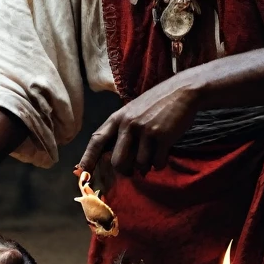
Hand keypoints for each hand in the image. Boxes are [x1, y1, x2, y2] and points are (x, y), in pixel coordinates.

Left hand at [78, 73, 201, 176]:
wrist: (181, 91)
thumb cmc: (155, 104)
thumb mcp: (132, 112)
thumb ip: (121, 130)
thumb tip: (112, 159)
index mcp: (117, 118)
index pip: (97, 141)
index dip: (88, 158)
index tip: (82, 172)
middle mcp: (127, 124)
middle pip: (117, 161)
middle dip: (124, 171)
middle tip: (131, 172)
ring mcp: (144, 130)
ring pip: (139, 164)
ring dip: (146, 166)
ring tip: (152, 155)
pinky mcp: (162, 137)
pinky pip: (157, 163)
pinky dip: (160, 163)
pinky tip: (163, 153)